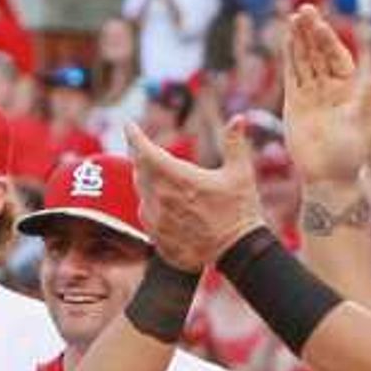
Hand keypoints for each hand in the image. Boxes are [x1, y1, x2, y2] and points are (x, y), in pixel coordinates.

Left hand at [122, 122, 266, 273]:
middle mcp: (164, 199)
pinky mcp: (159, 238)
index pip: (146, 152)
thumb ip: (235, 143)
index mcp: (180, 178)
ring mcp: (159, 220)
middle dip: (139, 156)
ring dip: (144, 180)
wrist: (239, 253)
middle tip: (140, 147)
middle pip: (140, 170)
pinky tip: (159, 201)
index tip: (129, 126)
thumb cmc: (241, 211)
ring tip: (151, 173)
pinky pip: (145, 214)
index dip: (134, 137)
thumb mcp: (241, 173)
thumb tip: (239, 118)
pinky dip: (149, 203)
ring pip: (141, 193)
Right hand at [274, 4, 370, 185]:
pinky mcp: (295, 103)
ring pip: (304, 61)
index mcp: (349, 88)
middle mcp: (330, 87)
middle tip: (304, 9)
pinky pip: (292, 76)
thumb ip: (368, 100)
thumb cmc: (351, 153)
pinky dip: (289, 58)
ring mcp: (312, 94)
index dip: (328, 39)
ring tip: (293, 18)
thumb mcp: (362, 124)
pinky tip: (286, 40)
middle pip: (319, 53)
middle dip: (312, 32)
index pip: (337, 57)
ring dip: (299, 40)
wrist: (329, 177)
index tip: (319, 22)